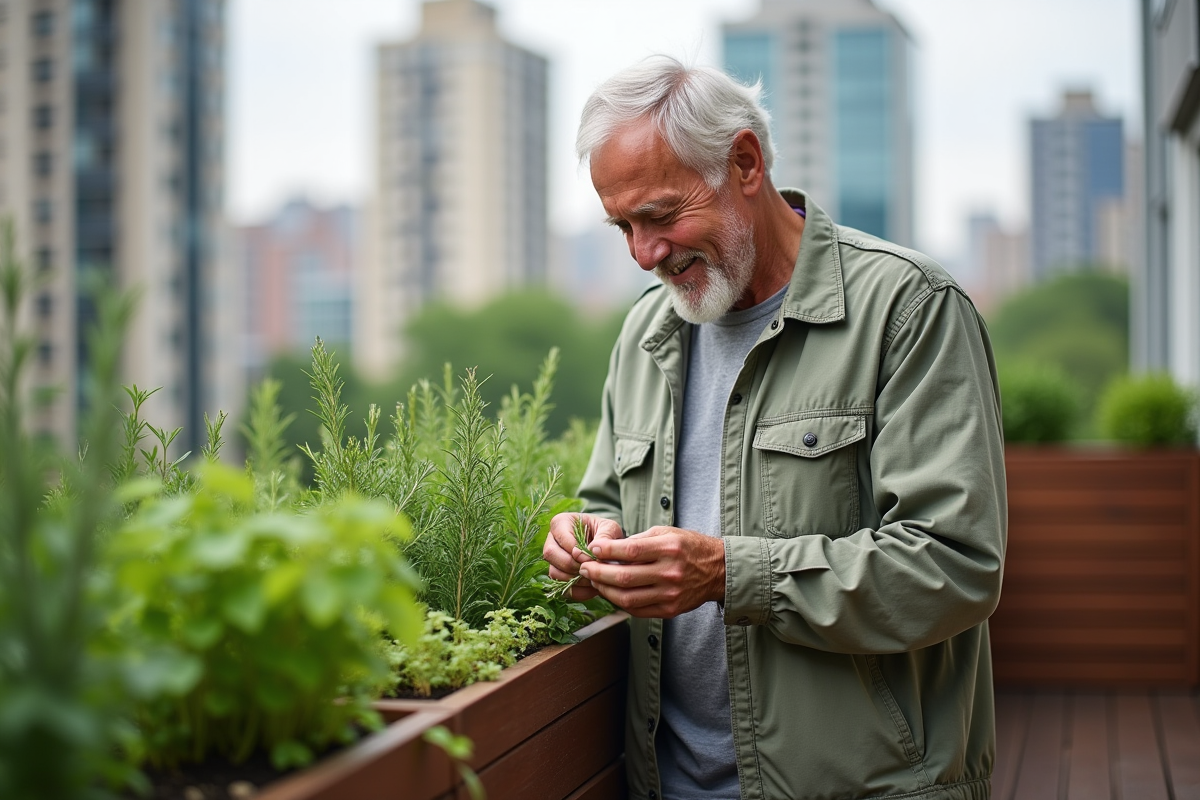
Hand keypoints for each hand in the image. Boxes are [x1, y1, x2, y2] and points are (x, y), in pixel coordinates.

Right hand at [543, 513, 624, 600]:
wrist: (608, 548)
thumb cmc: (606, 533)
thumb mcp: (610, 529)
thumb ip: (604, 535)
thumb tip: (591, 550)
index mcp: (561, 523)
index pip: (561, 537)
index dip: (576, 551)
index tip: (592, 558)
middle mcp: (552, 540)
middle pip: (551, 554)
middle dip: (572, 566)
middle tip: (591, 570)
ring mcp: (553, 560)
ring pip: (554, 572)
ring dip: (574, 580)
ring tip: (594, 580)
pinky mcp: (558, 576)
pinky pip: (561, 588)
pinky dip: (577, 591)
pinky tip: (593, 589)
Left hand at [579, 526, 725, 617]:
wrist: (718, 570)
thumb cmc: (689, 547)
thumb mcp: (667, 533)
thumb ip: (638, 541)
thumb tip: (606, 549)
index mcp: (669, 549)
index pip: (629, 552)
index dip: (606, 552)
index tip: (592, 549)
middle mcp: (670, 573)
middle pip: (624, 578)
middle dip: (598, 573)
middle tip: (585, 567)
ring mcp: (670, 594)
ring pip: (627, 598)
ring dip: (605, 591)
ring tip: (594, 581)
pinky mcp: (670, 609)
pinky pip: (637, 610)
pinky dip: (620, 603)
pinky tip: (611, 593)